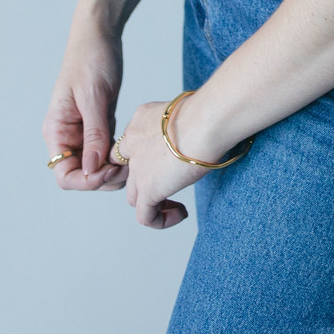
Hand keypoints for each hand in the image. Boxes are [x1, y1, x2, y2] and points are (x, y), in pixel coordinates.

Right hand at [43, 19, 126, 191]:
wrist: (99, 34)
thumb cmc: (91, 59)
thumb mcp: (94, 96)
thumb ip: (93, 134)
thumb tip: (91, 169)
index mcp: (57, 130)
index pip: (65, 174)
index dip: (88, 180)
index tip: (111, 169)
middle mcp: (67, 136)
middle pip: (82, 175)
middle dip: (104, 178)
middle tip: (129, 167)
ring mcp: (82, 131)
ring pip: (95, 166)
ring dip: (113, 169)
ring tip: (135, 159)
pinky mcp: (98, 124)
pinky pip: (106, 150)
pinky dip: (118, 155)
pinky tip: (133, 150)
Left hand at [117, 95, 217, 228]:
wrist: (204, 121)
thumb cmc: (205, 112)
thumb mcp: (182, 112)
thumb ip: (176, 126)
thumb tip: (190, 136)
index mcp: (140, 119)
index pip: (130, 144)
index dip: (143, 157)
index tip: (165, 162)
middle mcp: (133, 142)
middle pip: (127, 170)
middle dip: (144, 180)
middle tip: (168, 183)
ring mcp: (138, 167)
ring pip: (133, 195)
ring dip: (152, 203)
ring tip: (176, 204)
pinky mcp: (148, 189)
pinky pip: (145, 216)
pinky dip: (160, 220)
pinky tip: (181, 213)